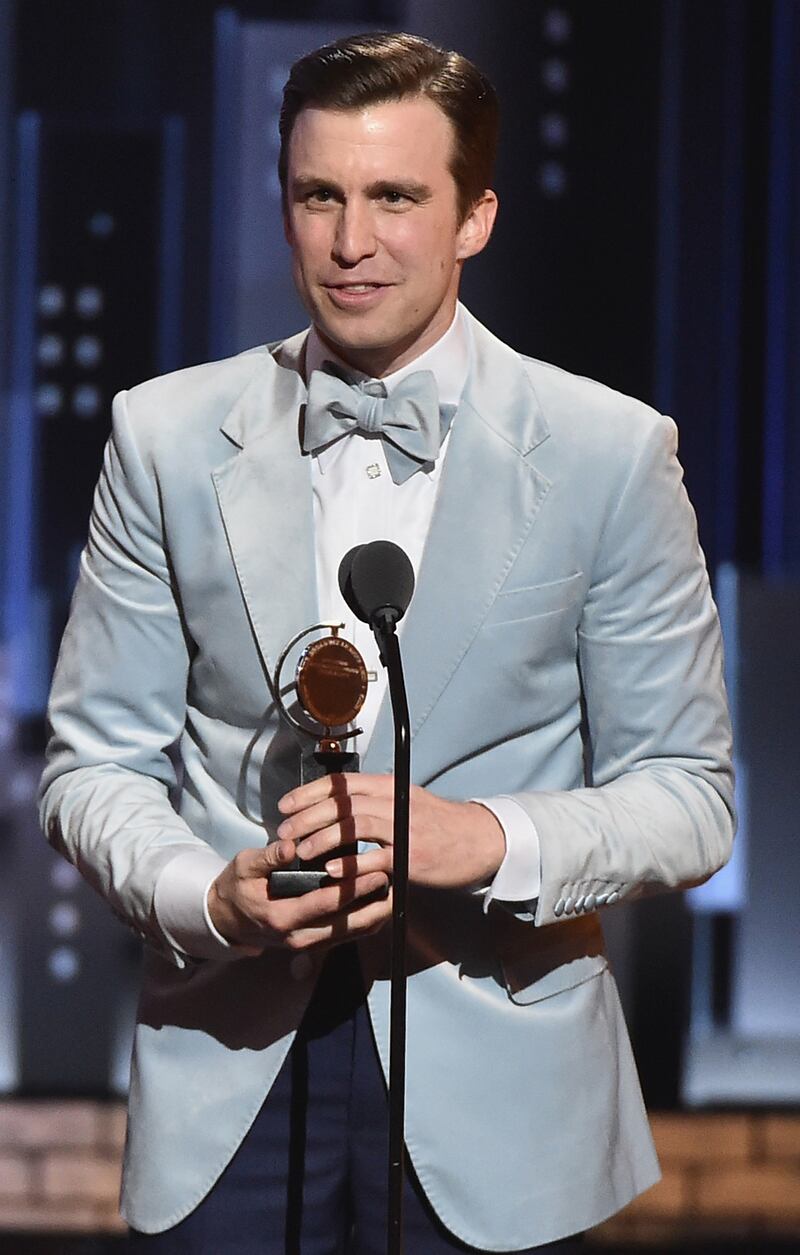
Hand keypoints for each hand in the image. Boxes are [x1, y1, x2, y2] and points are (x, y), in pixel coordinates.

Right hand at [207, 835, 390, 952]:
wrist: (226, 919)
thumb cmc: (237, 887)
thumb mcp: (244, 865)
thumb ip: (268, 856)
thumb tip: (290, 845)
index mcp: (281, 917)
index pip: (326, 903)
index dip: (354, 889)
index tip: (377, 872)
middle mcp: (298, 937)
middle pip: (348, 926)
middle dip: (376, 905)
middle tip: (397, 881)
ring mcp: (309, 944)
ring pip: (353, 934)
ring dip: (377, 914)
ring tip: (396, 889)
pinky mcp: (316, 943)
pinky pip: (348, 935)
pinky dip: (367, 919)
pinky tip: (381, 900)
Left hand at [277, 773, 505, 891]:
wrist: (481, 840)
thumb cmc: (441, 826)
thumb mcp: (407, 802)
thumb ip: (376, 803)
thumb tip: (338, 808)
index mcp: (390, 787)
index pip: (342, 783)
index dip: (309, 792)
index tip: (285, 805)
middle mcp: (395, 801)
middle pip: (343, 802)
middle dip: (308, 816)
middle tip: (285, 833)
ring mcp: (405, 827)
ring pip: (356, 824)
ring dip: (324, 837)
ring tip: (302, 850)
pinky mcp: (413, 856)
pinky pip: (377, 858)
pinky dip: (353, 864)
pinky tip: (333, 871)